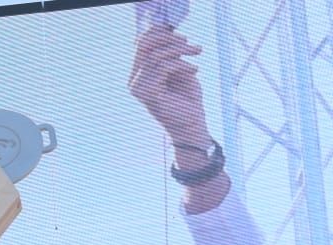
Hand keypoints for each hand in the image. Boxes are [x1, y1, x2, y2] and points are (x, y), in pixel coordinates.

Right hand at [129, 26, 212, 146]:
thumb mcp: (179, 70)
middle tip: (190, 42)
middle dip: (169, 38)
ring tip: (197, 53)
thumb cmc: (187, 100)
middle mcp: (134, 80)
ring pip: (156, 55)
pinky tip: (194, 70)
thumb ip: (170, 53)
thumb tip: (167, 31)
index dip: (159, 32)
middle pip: (144, 45)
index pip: (141, 43)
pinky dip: (181, 64)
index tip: (181, 36)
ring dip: (180, 51)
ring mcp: (138, 88)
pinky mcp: (147, 94)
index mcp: (139, 73)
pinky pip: (162, 68)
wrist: (192, 126)